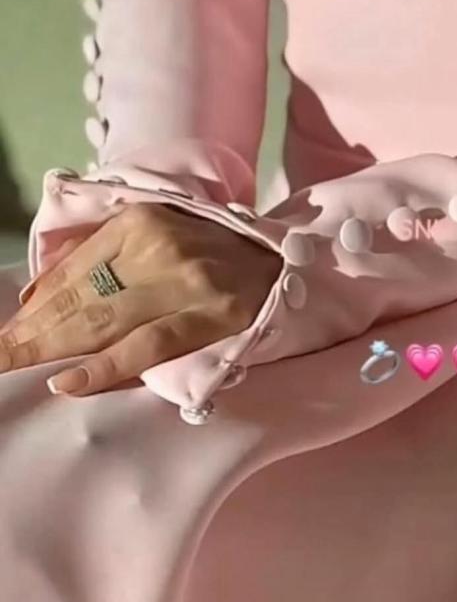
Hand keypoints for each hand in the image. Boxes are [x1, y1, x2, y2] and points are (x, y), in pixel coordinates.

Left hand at [0, 202, 282, 395]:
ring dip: (51, 349)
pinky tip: (68, 381)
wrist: (284, 262)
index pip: (72, 270)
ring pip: (103, 321)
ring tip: (12, 366)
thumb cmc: (212, 253)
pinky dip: (105, 366)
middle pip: (80, 298)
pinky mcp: (211, 317)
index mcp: (140, 220)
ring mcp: (186, 282)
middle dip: (30, 333)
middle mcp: (159, 245)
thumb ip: (98, 253)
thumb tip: (33, 292)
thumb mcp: (157, 233)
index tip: (7, 333)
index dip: (34, 306)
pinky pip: (147, 346)